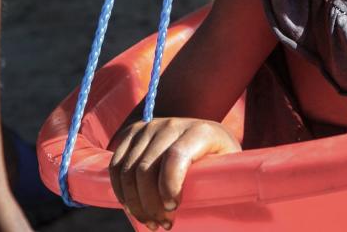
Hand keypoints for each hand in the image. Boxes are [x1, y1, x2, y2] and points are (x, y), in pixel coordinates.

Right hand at [109, 117, 240, 229]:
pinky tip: (132, 207)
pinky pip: (115, 165)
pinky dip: (120, 191)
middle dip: (150, 203)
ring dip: (134, 203)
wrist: (203, 133)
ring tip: (150, 221)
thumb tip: (231, 207)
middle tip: (162, 224)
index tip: (174, 208)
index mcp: (201, 131)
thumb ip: (227, 180)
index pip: (176, 157)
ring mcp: (150, 126)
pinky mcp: (132, 132)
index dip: (169, 186)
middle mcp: (173, 124)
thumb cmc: (219, 157)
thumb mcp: (228, 166)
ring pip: (127, 170)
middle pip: (146, 168)